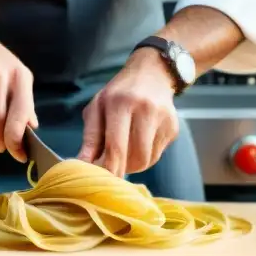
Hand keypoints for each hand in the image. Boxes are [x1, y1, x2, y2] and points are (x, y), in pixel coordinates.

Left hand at [77, 49, 178, 176]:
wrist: (152, 73)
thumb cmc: (119, 92)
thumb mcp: (98, 107)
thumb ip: (90, 137)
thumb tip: (82, 164)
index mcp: (121, 102)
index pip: (116, 145)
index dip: (109, 169)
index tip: (102, 182)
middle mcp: (145, 109)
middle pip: (135, 156)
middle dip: (122, 169)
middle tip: (112, 169)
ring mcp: (163, 118)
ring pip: (147, 159)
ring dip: (133, 164)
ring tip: (124, 151)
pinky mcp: (173, 127)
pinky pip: (157, 154)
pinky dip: (144, 156)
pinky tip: (139, 141)